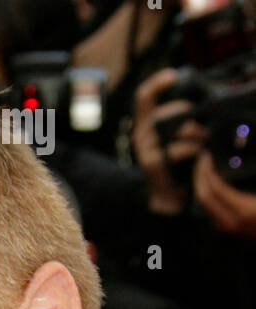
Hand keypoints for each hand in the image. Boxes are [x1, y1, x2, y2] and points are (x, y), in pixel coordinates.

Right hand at [131, 68, 205, 214]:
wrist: (166, 196)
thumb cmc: (175, 162)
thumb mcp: (175, 134)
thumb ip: (181, 117)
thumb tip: (203, 98)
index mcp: (145, 123)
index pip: (143, 96)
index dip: (156, 83)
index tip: (173, 76)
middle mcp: (140, 134)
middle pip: (165, 111)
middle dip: (188, 115)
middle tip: (202, 127)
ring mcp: (145, 150)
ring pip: (174, 129)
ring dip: (195, 133)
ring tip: (203, 143)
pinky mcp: (153, 164)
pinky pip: (177, 149)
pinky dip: (192, 150)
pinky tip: (198, 155)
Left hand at [193, 151, 255, 240]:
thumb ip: (252, 176)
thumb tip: (239, 162)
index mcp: (243, 210)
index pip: (215, 189)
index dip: (207, 171)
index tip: (206, 156)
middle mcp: (231, 222)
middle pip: (203, 198)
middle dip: (199, 176)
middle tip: (201, 159)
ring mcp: (227, 228)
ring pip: (204, 205)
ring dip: (201, 185)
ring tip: (205, 168)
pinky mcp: (227, 229)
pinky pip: (211, 209)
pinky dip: (207, 193)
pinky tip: (212, 181)